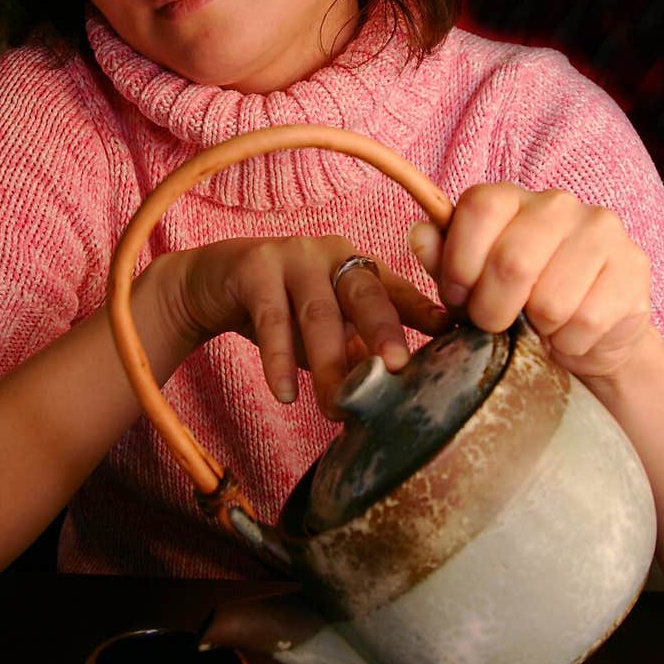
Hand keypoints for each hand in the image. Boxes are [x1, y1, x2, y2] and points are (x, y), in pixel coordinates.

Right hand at [168, 236, 447, 416]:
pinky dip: (278, 359)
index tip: (453, 332)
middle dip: (384, 331)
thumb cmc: (281, 312)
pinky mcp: (254, 267)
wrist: (210, 286)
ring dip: (328, 363)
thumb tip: (395, 395)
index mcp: (359, 268)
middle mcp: (333, 254)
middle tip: (397, 368)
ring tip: (333, 408)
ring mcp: (294, 256)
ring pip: (318, 313)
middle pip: (365, 293)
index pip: (397, 289)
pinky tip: (284, 393)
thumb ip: (357, 351)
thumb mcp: (326, 331)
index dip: (424, 309)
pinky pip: (271, 318)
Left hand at [409, 183, 651, 379]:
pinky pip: (587, 321)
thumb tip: (418, 235)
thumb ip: (444, 260)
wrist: (590, 334)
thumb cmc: (519, 303)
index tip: (458, 297)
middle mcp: (558, 203)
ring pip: (551, 300)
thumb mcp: (472, 283)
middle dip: (492, 311)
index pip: (478, 209)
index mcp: (511, 197)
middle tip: (495, 325)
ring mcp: (601, 230)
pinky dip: (569, 344)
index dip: (459, 264)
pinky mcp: (633, 267)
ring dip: (537, 332)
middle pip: (512, 262)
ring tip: (538, 327)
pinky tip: (570, 335)